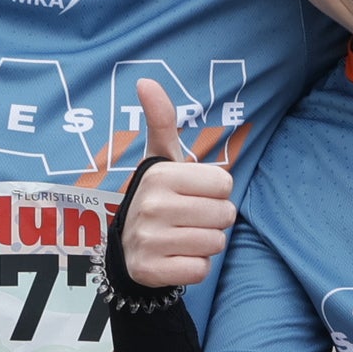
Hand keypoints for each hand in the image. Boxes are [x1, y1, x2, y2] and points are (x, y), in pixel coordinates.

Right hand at [118, 77, 234, 287]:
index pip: (225, 184)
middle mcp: (151, 206)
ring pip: (215, 244)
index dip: (214, 192)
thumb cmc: (157, 198)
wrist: (127, 249)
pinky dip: (194, 267)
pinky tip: (175, 258)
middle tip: (188, 219)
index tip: (191, 195)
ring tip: (181, 237)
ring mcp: (149, 240)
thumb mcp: (159, 159)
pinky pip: (200, 270)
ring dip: (205, 244)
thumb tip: (146, 81)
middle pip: (225, 215)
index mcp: (159, 175)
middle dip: (213, 219)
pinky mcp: (151, 271)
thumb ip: (161, 121)